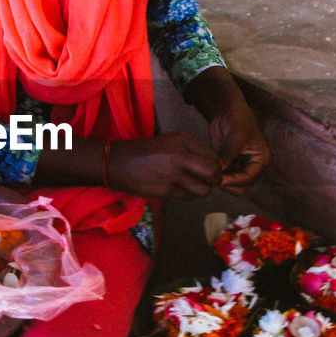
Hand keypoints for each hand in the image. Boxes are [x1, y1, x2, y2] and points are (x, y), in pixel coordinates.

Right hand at [109, 132, 223, 199]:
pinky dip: (191, 194)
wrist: (118, 163)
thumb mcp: (171, 140)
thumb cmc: (147, 150)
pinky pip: (189, 197)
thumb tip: (215, 165)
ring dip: (204, 188)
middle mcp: (178, 157)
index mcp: (181, 140)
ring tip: (197, 183)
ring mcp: (172, 176)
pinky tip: (183, 187)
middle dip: (217, 178)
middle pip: (212, 172)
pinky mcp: (166, 192)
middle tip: (213, 179)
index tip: (213, 167)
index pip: (212, 155)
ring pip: (204, 189)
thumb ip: (194, 149)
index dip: (217, 164)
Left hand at [208, 100, 270, 194]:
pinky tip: (205, 169)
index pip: (247, 179)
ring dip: (219, 180)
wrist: (228, 109)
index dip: (232, 181)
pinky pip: (223, 176)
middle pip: (240, 186)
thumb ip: (229, 155)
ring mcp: (240, 165)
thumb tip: (220, 172)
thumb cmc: (238, 118)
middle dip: (226, 184)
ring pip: (230, 183)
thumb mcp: (237, 136)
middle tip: (210, 177)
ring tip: (206, 173)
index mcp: (261, 160)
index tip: (217, 180)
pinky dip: (215, 175)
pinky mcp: (229, 163)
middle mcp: (253, 166)